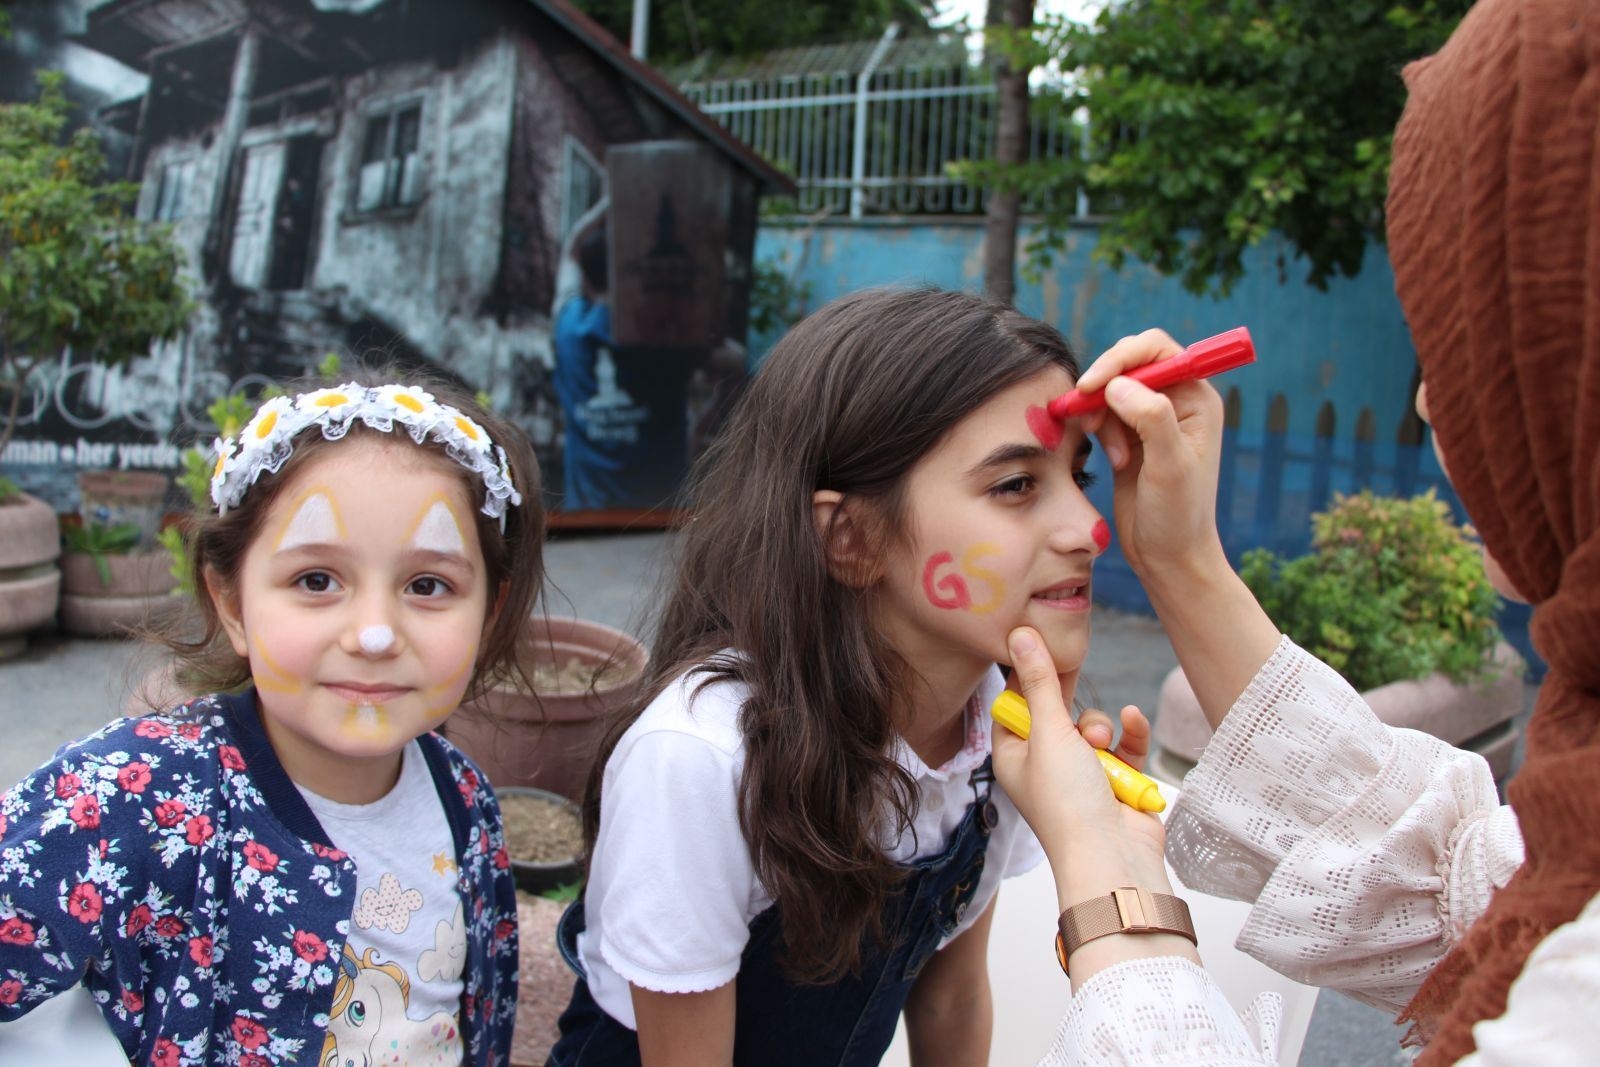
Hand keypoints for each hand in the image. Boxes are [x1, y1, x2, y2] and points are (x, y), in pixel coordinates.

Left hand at [992, 627, 1167, 892]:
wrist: (1112, 859)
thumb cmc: (1069, 801)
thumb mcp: (1050, 733)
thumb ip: (1039, 682)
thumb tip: (1020, 635)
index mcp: (1014, 757)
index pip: (1013, 706)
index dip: (1026, 678)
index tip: (1037, 645)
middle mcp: (1044, 766)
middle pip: (1055, 714)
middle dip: (1071, 705)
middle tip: (1072, 676)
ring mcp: (1081, 776)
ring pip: (1092, 729)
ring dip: (1101, 728)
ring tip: (1101, 744)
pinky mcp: (1116, 783)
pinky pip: (1123, 747)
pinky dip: (1128, 736)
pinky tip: (1133, 721)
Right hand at [1074, 330, 1227, 580]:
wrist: (1167, 556)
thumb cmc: (1178, 515)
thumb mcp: (1170, 467)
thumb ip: (1151, 419)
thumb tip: (1119, 385)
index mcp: (1197, 398)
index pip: (1157, 349)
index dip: (1122, 358)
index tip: (1093, 384)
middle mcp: (1178, 401)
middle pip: (1131, 362)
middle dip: (1105, 385)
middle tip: (1086, 414)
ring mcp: (1152, 418)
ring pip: (1112, 389)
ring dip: (1101, 415)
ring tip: (1114, 455)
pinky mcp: (1131, 436)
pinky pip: (1104, 413)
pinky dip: (1098, 430)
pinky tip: (1113, 461)